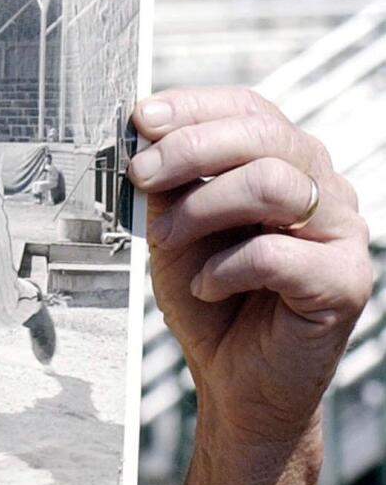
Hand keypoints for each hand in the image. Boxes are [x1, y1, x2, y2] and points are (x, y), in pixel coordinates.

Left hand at [129, 88, 372, 445]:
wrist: (232, 378)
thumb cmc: (208, 298)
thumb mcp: (174, 228)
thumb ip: (168, 183)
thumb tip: (142, 138)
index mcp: (285, 163)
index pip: (250, 109)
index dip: (194, 106)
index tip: (142, 118)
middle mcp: (323, 188)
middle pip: (265, 136)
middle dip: (190, 149)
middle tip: (140, 174)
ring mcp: (342, 233)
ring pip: (275, 184)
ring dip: (203, 207)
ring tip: (166, 239)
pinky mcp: (344, 282)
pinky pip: (278, 254)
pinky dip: (224, 268)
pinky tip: (205, 285)